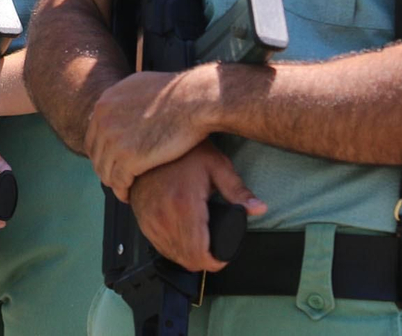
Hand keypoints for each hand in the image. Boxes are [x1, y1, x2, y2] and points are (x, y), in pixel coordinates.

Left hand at [86, 68, 213, 200]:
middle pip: (96, 154)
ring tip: (124, 189)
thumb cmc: (177, 92)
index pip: (93, 136)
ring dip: (113, 182)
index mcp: (104, 103)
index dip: (102, 152)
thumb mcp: (140, 85)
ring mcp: (114, 140)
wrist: (193, 99)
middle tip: (118, 179)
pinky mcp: (129, 157)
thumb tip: (117, 102)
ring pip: (105, 170)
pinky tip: (129, 195)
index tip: (113, 162)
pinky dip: (122, 191)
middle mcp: (103, 121)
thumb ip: (123, 97)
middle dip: (106, 168)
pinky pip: (118, 181)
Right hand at [127, 141, 265, 271]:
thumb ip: (238, 191)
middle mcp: (163, 216)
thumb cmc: (186, 152)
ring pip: (171, 255)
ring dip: (187, 255)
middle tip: (216, 249)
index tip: (224, 255)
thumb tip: (260, 209)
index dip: (216, 262)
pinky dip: (172, 247)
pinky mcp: (141, 218)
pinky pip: (158, 245)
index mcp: (184, 205)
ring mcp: (149, 218)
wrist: (152, 139)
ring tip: (201, 242)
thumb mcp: (217, 166)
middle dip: (204, 260)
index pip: (199, 254)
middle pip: (186, 260)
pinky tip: (183, 237)